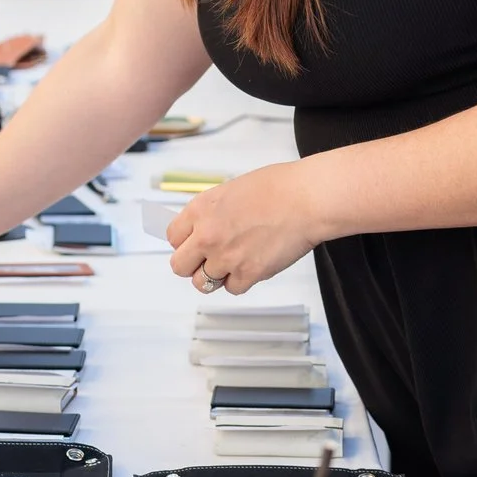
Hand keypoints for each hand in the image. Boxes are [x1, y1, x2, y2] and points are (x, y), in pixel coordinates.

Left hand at [166, 161, 320, 295]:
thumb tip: (200, 230)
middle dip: (192, 265)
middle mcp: (207, 236)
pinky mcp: (249, 274)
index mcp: (200, 210)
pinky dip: (240, 281)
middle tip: (207, 260)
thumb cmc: (275, 188)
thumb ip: (210, 213)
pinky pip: (233, 288)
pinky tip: (251, 264)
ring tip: (232, 263)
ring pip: (203, 283)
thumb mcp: (229, 191)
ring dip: (215, 276)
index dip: (184, 242)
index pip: (172, 237)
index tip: (192, 244)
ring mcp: (227, 257)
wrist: (305, 199)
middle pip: (179, 266)